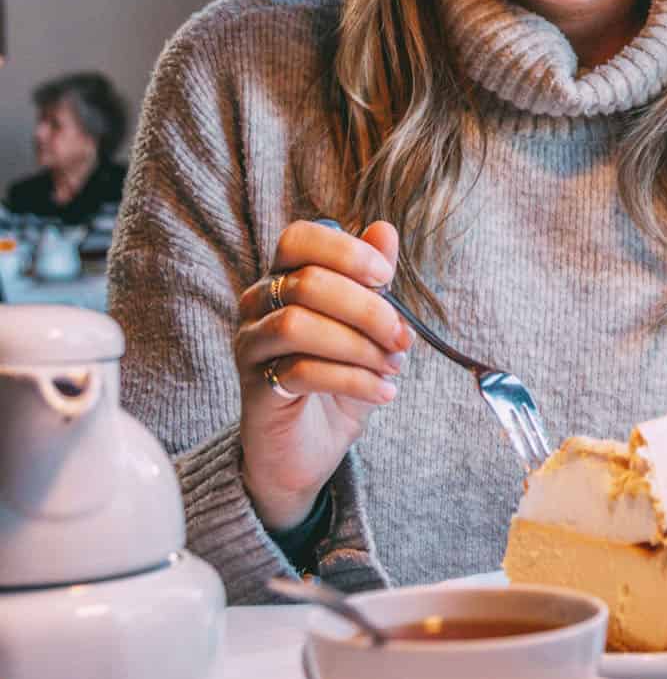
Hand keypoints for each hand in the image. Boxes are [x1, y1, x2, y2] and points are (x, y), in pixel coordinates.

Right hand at [235, 219, 411, 533]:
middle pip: (306, 282)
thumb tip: (385, 229)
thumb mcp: (366, 329)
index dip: (345, 251)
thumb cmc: (338, 380)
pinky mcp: (254, 387)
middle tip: (403, 339)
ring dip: (357, 345)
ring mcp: (251, 345)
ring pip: (297, 325)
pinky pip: (300, 372)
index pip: (299, 239)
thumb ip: (373, 281)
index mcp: (283, 278)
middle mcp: (257, 305)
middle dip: (366, 309)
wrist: (309, 449)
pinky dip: (353, 380)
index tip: (386, 277)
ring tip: (392, 367)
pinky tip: (384, 393)